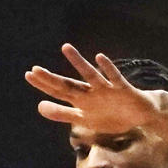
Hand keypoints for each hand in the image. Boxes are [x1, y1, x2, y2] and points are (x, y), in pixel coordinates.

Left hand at [25, 46, 159, 130]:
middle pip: (68, 85)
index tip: (28, 74)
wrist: (139, 116)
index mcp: (81, 100)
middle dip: (52, 79)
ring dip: (78, 63)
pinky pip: (114, 77)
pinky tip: (99, 57)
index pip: (59, 91)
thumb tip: (39, 107)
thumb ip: (63, 113)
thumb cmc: (110, 116)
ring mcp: (106, 89)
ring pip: (90, 75)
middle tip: (35, 69)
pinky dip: (107, 68)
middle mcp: (91, 92)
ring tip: (66, 48)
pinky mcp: (122, 89)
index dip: (44, 85)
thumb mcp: (84, 119)